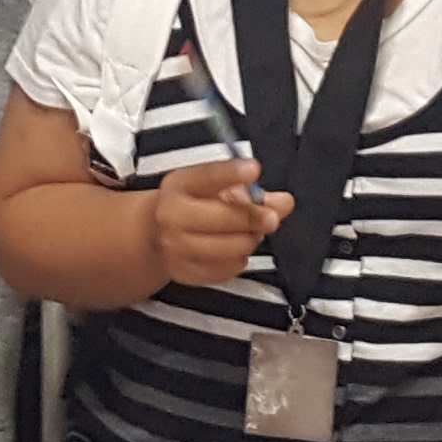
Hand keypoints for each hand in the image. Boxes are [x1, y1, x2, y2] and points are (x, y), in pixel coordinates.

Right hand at [146, 153, 291, 290]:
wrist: (156, 234)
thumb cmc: (194, 206)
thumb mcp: (219, 190)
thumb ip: (254, 193)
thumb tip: (285, 202)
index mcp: (180, 185)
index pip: (207, 176)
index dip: (231, 173)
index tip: (254, 169)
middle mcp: (172, 215)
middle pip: (222, 218)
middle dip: (253, 218)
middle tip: (271, 218)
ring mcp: (175, 246)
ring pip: (229, 248)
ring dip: (248, 241)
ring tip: (250, 234)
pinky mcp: (184, 272)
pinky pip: (227, 269)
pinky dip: (239, 260)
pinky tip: (235, 250)